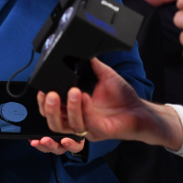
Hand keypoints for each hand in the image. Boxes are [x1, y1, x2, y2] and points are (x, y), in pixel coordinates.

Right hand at [37, 58, 182, 149]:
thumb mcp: (104, 75)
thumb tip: (80, 50)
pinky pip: (88, 123)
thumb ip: (91, 64)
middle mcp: (78, 120)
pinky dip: (84, 110)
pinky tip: (85, 97)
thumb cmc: (123, 96)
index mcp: (74, 109)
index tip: (41, 90)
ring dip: (68, 108)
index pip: (51, 111)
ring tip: (73, 91)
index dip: (42, 104)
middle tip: (51, 94)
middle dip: (49, 109)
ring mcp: (89, 128)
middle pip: (53, 122)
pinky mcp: (101, 132)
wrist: (141, 110)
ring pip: (68, 125)